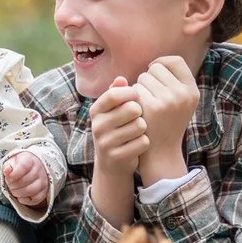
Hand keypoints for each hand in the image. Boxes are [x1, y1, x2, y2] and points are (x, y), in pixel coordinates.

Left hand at [0, 148, 52, 210]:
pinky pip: (35, 199)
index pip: (23, 167)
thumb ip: (8, 165)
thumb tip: (7, 170)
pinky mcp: (44, 192)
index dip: (13, 174)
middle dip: (13, 184)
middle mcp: (39, 170)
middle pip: (26, 180)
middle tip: (9, 184)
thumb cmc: (19, 165)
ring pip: (31, 190)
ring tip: (13, 190)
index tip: (8, 177)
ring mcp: (43, 181)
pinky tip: (20, 196)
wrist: (30, 169)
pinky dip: (25, 200)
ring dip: (18, 193)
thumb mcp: (11, 161)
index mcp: (30, 160)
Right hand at [89, 80, 149, 224]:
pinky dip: (145, 142)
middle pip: (132, 109)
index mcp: (96, 111)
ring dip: (144, 128)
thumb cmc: (116, 129)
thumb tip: (122, 79)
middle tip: (139, 116)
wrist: (112, 163)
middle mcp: (97, 126)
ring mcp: (106, 143)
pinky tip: (139, 144)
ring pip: (140, 126)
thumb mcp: (112, 111)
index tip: (137, 96)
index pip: (114, 94)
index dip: (130, 93)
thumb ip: (116, 93)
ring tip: (139, 131)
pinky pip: (143, 142)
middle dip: (140, 112)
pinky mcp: (117, 157)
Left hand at [132, 55, 198, 183]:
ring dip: (139, 88)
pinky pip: (135, 89)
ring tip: (146, 105)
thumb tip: (157, 62)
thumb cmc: (167, 124)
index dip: (161, 63)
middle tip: (151, 97)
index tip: (154, 73)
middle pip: (157, 67)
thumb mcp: (180, 103)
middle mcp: (183, 94)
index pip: (175, 61)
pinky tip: (138, 111)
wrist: (161, 153)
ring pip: (143, 77)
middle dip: (149, 78)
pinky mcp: (152, 107)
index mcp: (192, 91)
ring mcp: (168, 100)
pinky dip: (132, 98)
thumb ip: (174, 82)